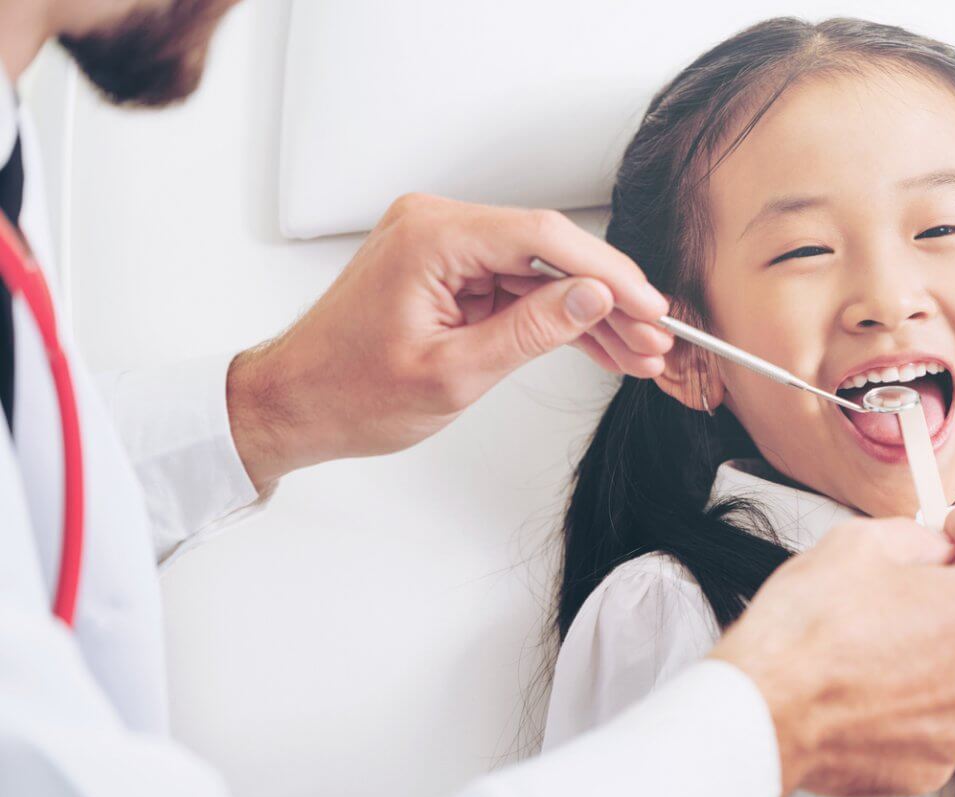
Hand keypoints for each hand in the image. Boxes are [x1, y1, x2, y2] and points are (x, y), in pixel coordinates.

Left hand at [226, 194, 672, 488]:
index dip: (607, 274)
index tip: (649, 307)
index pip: (544, 238)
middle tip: (653, 338)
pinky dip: (551, 318)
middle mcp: (435, 226)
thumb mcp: (454, 373)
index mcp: (432, 237)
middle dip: (606, 299)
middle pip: (547, 252)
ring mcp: (441, 246)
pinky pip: (513, 288)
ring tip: (636, 352)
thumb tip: (594, 297)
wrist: (295, 406)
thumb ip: (532, 331)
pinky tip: (596, 344)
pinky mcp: (446, 271)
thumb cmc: (348, 393)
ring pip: (537, 273)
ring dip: (586, 313)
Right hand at [709, 508, 954, 796]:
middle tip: (934, 572)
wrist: (765, 707)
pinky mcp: (938, 761)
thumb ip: (918, 538)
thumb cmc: (806, 630)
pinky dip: (930, 691)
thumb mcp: (859, 542)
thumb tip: (934, 551)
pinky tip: (878, 675)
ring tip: (895, 628)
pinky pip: (952, 715)